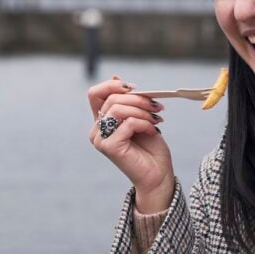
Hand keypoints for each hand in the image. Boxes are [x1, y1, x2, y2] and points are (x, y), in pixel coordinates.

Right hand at [87, 76, 173, 211]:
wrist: (158, 175)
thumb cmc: (150, 148)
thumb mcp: (139, 117)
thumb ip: (127, 101)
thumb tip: (116, 77)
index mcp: (101, 121)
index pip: (95, 93)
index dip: (114, 85)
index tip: (136, 89)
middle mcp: (96, 130)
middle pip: (111, 98)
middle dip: (138, 99)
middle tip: (156, 106)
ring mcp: (100, 139)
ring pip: (118, 109)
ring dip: (142, 111)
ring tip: (156, 119)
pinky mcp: (109, 147)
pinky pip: (128, 123)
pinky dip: (144, 123)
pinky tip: (153, 130)